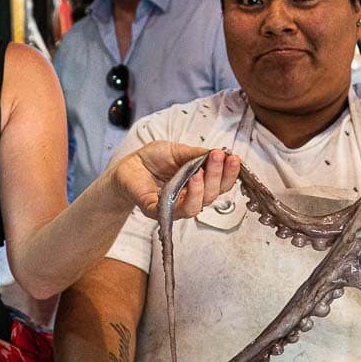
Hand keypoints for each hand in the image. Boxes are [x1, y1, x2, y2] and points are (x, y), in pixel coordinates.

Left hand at [112, 144, 240, 219]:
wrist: (126, 165)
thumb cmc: (152, 160)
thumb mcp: (177, 150)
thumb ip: (196, 154)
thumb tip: (219, 153)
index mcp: (198, 185)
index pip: (220, 185)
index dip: (229, 174)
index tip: (234, 158)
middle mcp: (189, 199)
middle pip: (213, 196)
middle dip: (219, 176)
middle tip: (220, 157)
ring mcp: (174, 207)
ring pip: (197, 206)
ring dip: (205, 187)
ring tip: (203, 169)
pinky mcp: (157, 211)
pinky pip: (176, 210)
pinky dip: (187, 196)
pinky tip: (192, 178)